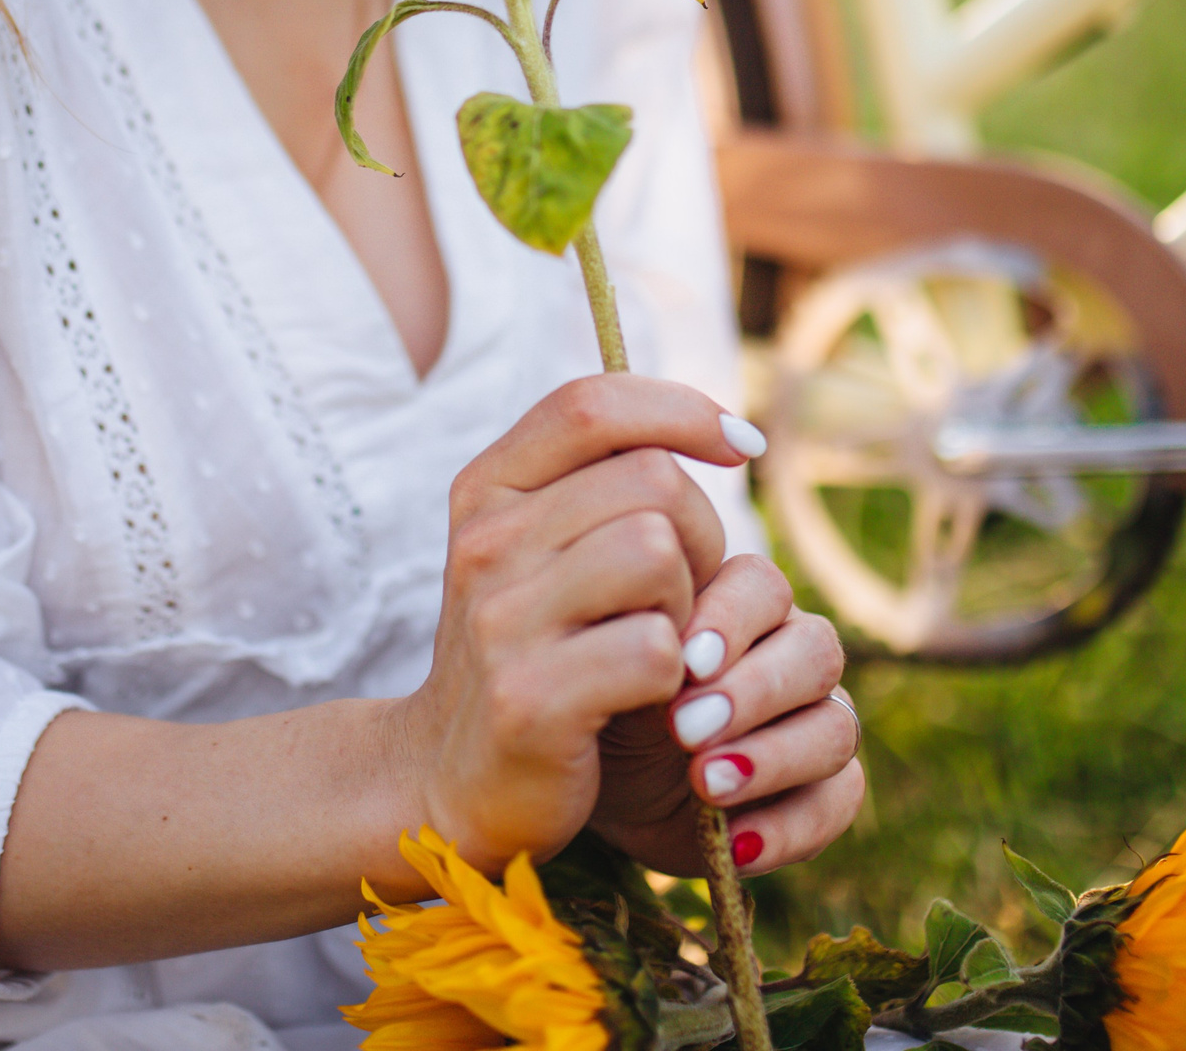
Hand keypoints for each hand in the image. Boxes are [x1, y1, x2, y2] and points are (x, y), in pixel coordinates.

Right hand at [384, 376, 756, 879]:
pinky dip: (678, 678)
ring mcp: (500, 622)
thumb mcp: (540, 552)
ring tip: (660, 646)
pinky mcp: (530, 700)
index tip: (739, 446)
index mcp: (486, 491)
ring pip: (657, 555)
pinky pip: (657, 650)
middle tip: (680, 599)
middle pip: (652, 483)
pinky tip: (647, 699)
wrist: (446, 781)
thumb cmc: (529, 653)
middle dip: (699, 537)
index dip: (681, 410)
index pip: (591, 404)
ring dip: (688, 607)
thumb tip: (720, 428)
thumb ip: (602, 484)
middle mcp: (483, 544)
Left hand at [586, 555, 864, 876]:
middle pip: (815, 651)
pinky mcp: (823, 791)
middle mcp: (791, 653)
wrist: (598, 782)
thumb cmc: (605, 705)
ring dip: (773, 758)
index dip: (730, 621)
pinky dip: (788, 827)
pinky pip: (836, 802)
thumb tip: (670, 642)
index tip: (681, 660)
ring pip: (835, 727)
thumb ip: (640, 643)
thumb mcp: (607, 671)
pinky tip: (736, 844)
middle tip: (685, 728)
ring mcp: (817, 721)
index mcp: (740, 604)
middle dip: (752, 691)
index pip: (762, 587)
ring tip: (705, 784)